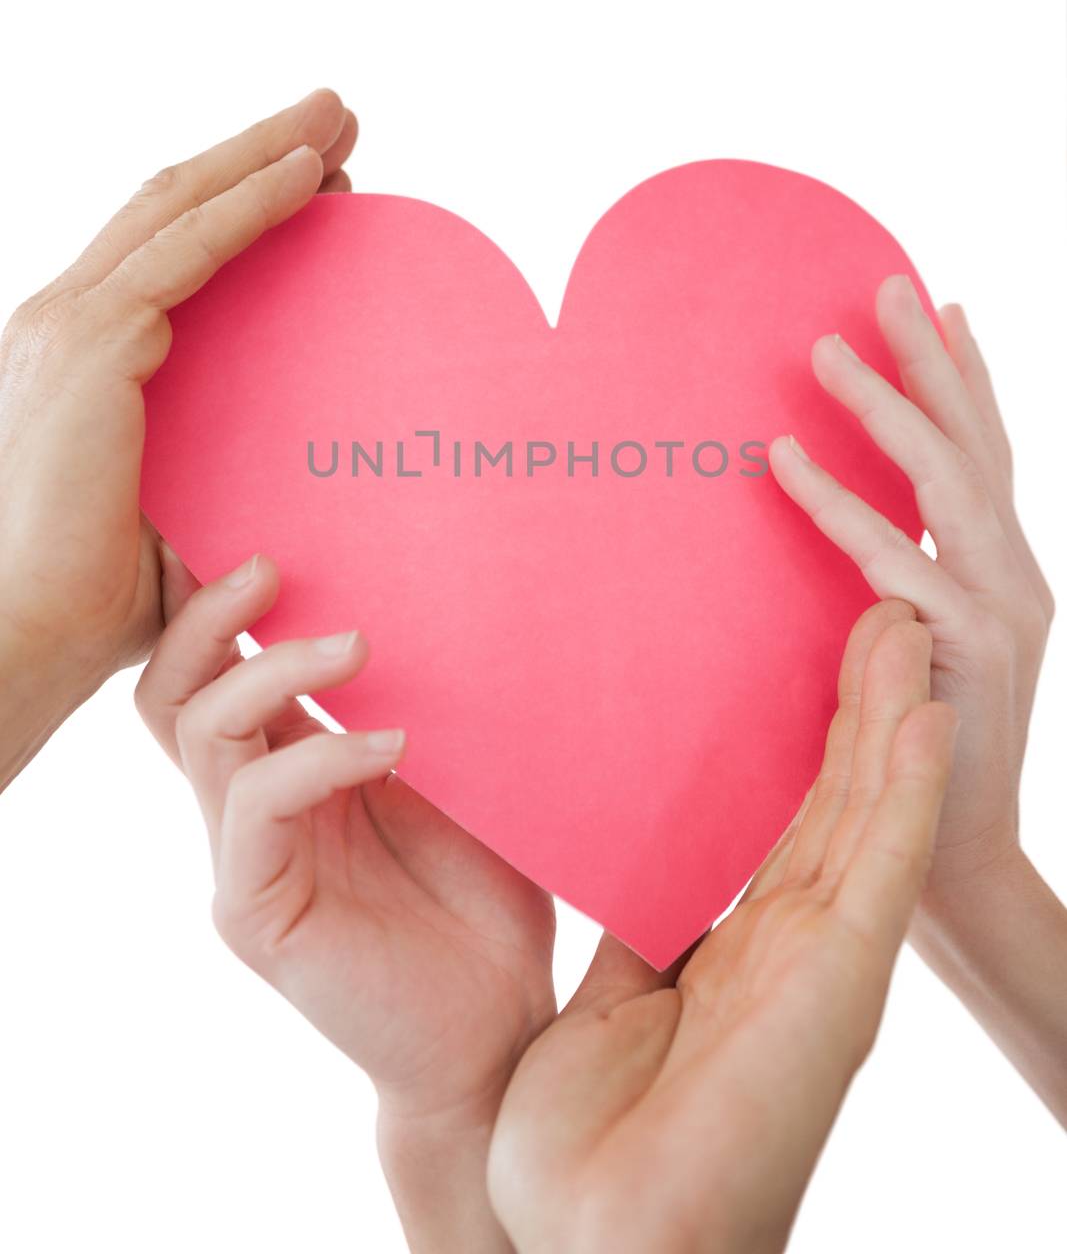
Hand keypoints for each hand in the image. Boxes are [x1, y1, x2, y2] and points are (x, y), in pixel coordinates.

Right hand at [0, 89, 356, 786]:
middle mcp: (63, 320)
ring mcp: (69, 324)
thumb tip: (293, 430)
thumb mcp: (175, 495)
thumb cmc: (101, 595)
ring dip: (263, 151)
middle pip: (172, 202)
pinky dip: (253, 203)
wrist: (29, 637)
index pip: (166, 247)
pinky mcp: (92, 343)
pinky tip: (311, 174)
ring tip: (339, 117)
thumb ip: (216, 444)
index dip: (238, 200)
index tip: (319, 178)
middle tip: (335, 118)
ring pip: (179, 203)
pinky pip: (191, 249)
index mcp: (77, 352)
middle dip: (254, 151)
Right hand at [135, 554, 555, 1253]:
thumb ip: (416, 699)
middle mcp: (249, 804)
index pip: (214, 667)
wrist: (503, 1025)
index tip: (244, 520)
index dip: (204, 597)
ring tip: (359, 643)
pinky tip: (394, 744)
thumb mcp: (458, 773)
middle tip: (271, 563)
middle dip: (207, 613)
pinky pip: (258, 807)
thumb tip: (432, 585)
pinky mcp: (257, 910)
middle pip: (169, 687)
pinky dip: (318, 758)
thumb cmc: (487, 895)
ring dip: (272, 670)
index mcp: (288, 764)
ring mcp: (244, 858)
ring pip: (199, 732)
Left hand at [487, 602, 955, 1253]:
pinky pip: (880, 866)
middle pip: (840, 802)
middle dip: (862, 708)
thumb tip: (634, 879)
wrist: (599, 1245)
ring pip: (869, 812)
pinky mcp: (836, 983)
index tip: (819, 663)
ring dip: (894, 719)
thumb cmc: (596, 1150)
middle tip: (879, 614)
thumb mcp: (613, 1009)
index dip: (812, 747)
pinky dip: (907, 790)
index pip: (789, 825)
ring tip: (907, 630)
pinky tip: (928, 720)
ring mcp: (822, 965)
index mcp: (743, 956)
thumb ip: (640, 941)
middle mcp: (794, 951)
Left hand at [768, 276, 1066, 1120]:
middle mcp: (1014, 574)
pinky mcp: (967, 650)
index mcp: (1000, 569)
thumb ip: (891, 589)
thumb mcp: (911, 651)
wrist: (957, 860)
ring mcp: (1002, 608)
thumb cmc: (919, 752)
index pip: (985, 453)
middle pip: (975, 443)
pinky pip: (892, 560)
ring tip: (828, 347)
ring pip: (944, 482)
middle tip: (889, 283)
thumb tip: (844, 542)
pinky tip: (784, 460)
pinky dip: (837, 505)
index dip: (965, 377)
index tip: (937, 304)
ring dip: (886, 406)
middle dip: (931, 359)